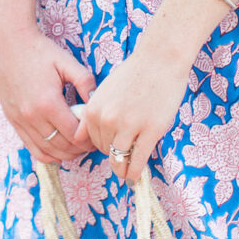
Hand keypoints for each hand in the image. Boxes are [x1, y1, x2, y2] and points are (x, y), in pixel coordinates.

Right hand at [0, 25, 94, 159]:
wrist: (8, 42)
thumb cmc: (40, 50)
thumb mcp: (67, 62)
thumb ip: (85, 83)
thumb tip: (97, 103)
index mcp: (48, 103)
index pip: (75, 134)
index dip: (89, 139)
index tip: (97, 134)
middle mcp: (32, 116)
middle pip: (62, 146)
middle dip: (80, 149)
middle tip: (92, 142)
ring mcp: (20, 120)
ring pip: (47, 151)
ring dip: (65, 154)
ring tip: (78, 147)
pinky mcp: (13, 120)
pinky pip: (31, 147)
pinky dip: (47, 154)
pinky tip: (58, 151)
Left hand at [78, 39, 191, 184]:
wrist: (159, 61)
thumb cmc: (134, 75)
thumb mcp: (104, 91)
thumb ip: (92, 114)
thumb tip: (79, 137)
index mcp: (94, 110)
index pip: (91, 141)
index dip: (101, 146)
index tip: (110, 149)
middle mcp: (107, 119)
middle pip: (105, 150)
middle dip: (113, 154)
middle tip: (123, 156)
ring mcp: (129, 126)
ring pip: (119, 159)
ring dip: (122, 169)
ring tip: (126, 173)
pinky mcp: (149, 132)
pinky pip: (137, 161)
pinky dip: (134, 173)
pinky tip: (134, 178)